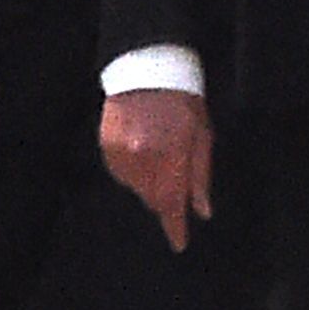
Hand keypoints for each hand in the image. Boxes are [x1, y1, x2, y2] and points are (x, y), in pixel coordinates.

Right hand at [101, 87, 213, 251]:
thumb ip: (200, 175)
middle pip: (153, 198)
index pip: (171, 203)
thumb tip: (202, 211)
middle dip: (166, 196)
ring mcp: (121, 151)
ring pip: (136, 187)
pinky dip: (133, 169)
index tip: (179, 244)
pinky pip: (121, 172)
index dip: (175, 227)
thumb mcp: (202, 135)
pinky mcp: (106, 144)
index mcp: (170, 154)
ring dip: (149, 182)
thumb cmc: (183, 99)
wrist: (148, 66)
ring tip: (159, 151)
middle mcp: (142, 157)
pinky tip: (142, 147)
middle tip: (175, 175)